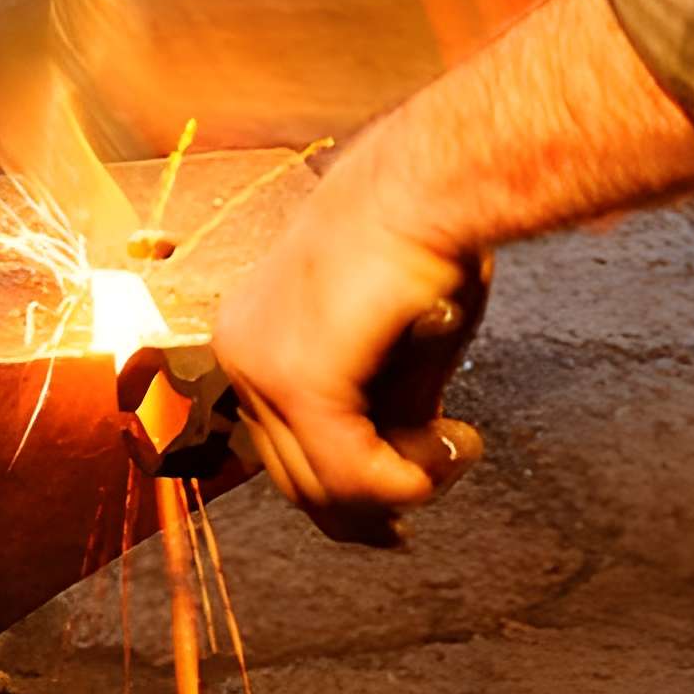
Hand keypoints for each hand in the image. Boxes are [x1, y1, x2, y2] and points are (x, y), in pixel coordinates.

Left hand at [213, 162, 484, 547]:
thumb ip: (382, 411)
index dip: (341, 493)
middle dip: (367, 504)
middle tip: (425, 500)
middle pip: (294, 476)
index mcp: (251, 337)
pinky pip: (351, 472)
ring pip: (322, 485)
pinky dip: (405, 480)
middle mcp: (238, 353)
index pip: (281, 446)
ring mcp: (260, 368)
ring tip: (454, 451)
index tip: (394, 511)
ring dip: (399, 486)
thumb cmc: (425, 239)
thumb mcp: (397, 348)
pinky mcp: (300, 379)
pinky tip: (448, 454)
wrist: (432, 182)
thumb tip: (396, 472)